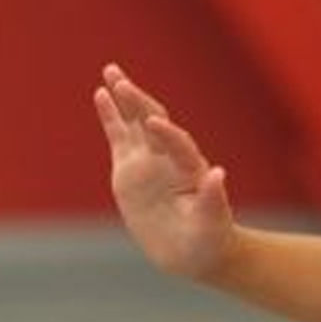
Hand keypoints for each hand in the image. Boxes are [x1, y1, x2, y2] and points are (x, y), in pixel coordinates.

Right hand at [93, 63, 235, 279]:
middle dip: (139, 102)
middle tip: (123, 82)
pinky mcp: (130, 167)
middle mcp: (170, 158)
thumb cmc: (207, 237)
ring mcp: (149, 160)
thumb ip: (213, 199)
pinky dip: (110, 116)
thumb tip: (219, 173)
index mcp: (192, 169)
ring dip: (124, 97)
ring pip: (135, 122)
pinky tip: (101, 94)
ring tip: (111, 70)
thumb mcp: (212, 222)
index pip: (179, 144)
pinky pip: (119, 136)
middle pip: (154, 122)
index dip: (167, 134)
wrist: (191, 250)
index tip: (153, 123)